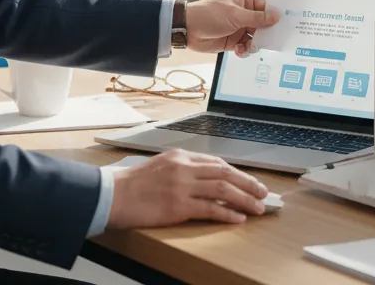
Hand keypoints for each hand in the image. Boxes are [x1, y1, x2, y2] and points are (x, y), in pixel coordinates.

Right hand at [106, 149, 266, 228]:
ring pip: (223, 189)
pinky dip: (227, 213)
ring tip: (257, 207)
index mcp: (181, 156)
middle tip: (263, 193)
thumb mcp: (160, 166)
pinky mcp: (178, 205)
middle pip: (226, 173)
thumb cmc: (132, 185)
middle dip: (248, 184)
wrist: (112, 195)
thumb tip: (206, 179)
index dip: (238, 173)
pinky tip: (238, 218)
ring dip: (244, 199)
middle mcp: (184, 167)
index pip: (217, 163)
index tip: (250, 182)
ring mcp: (182, 186)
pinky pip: (210, 208)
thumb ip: (183, 169)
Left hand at [184, 0, 277, 54]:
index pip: (266, 8)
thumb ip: (257, 18)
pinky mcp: (233, 41)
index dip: (276, 16)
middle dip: (267, 34)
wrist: (187, 29)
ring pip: (256, 39)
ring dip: (255, 44)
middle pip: (264, 25)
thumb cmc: (209, 15)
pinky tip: (239, 50)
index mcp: (245, 1)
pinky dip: (245, 51)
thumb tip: (277, 16)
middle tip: (274, 41)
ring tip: (249, 46)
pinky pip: (246, 47)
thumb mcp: (235, 15)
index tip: (287, 24)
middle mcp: (244, 14)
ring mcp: (239, 28)